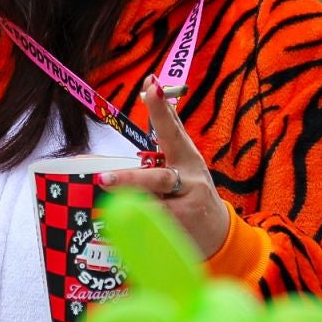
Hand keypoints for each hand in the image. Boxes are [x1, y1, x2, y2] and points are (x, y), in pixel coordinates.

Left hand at [96, 75, 231, 256]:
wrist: (218, 235)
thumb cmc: (192, 194)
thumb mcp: (186, 164)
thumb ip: (170, 133)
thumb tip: (152, 90)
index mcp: (188, 157)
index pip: (173, 129)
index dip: (162, 109)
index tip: (152, 86)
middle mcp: (190, 177)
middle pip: (159, 174)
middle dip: (130, 176)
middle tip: (103, 176)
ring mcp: (188, 203)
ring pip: (155, 197)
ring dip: (129, 192)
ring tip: (105, 186)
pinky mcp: (183, 224)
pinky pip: (154, 220)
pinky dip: (137, 219)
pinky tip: (120, 219)